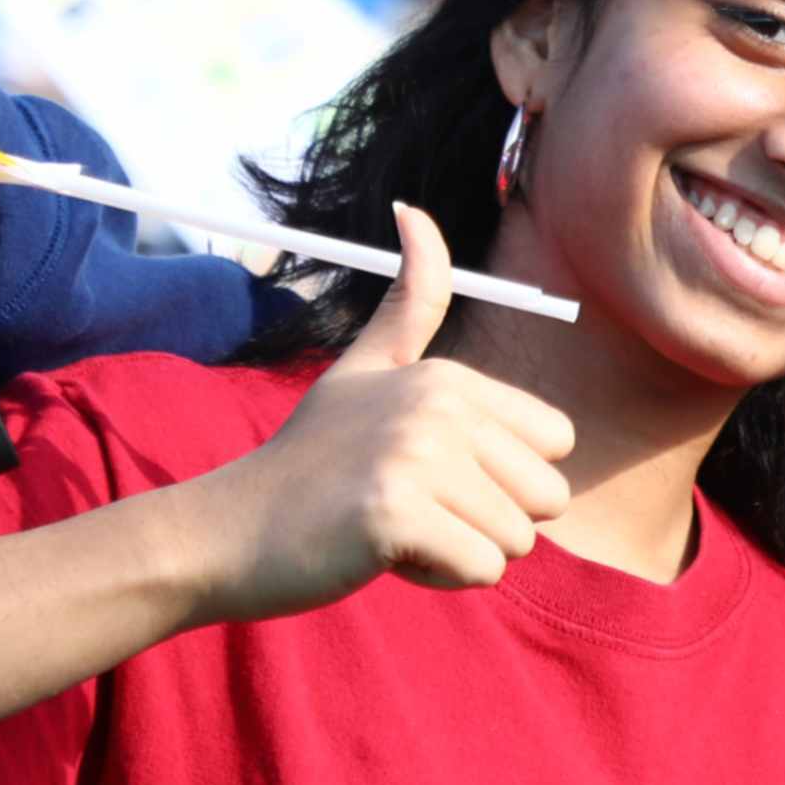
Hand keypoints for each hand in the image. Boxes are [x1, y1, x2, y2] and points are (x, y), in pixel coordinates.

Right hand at [184, 206, 576, 619]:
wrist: (225, 531)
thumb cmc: (311, 463)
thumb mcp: (366, 368)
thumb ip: (411, 302)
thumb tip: (414, 208)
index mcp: (447, 376)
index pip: (559, 446)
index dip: (503, 477)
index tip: (428, 472)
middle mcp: (438, 404)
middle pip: (549, 497)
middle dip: (488, 520)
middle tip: (409, 505)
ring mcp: (416, 455)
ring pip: (517, 540)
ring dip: (459, 551)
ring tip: (389, 526)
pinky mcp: (395, 512)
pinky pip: (482, 569)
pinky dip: (439, 577)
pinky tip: (380, 552)